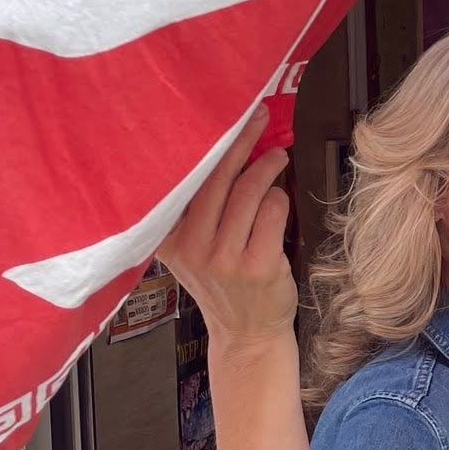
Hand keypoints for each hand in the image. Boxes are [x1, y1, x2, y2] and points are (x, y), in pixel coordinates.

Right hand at [158, 112, 297, 349]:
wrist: (246, 334)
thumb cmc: (224, 283)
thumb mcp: (192, 249)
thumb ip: (198, 208)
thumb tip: (224, 146)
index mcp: (168, 239)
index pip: (181, 182)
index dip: (199, 145)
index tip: (217, 115)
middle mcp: (191, 248)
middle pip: (216, 178)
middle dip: (240, 141)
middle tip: (257, 118)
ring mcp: (224, 259)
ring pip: (249, 192)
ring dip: (267, 168)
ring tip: (276, 159)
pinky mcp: (258, 266)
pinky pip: (274, 212)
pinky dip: (280, 200)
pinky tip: (277, 203)